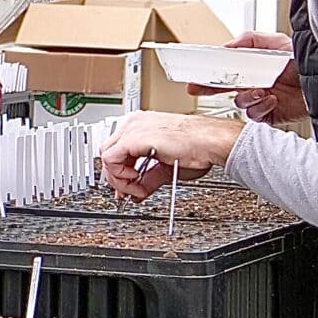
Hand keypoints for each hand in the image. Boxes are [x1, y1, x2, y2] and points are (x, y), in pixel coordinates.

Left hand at [98, 111, 244, 197]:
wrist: (211, 142)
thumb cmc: (198, 148)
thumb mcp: (166, 167)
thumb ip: (147, 180)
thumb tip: (135, 193)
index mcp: (141, 126)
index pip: (117, 150)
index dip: (119, 173)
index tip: (126, 188)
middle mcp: (134, 124)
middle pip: (109, 153)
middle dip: (117, 178)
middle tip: (128, 192)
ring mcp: (132, 128)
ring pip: (106, 156)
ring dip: (119, 178)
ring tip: (137, 188)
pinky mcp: (133, 137)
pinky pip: (111, 159)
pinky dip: (119, 175)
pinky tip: (135, 180)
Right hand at [185, 31, 305, 124]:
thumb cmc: (306, 62)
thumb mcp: (277, 42)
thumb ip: (251, 40)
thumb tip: (228, 45)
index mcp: (254, 68)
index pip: (225, 71)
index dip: (209, 74)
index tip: (196, 74)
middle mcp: (255, 84)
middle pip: (224, 89)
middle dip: (208, 89)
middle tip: (196, 88)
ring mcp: (261, 101)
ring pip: (239, 103)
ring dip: (245, 97)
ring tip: (258, 90)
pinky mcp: (270, 115)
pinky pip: (255, 115)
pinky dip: (260, 107)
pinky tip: (271, 99)